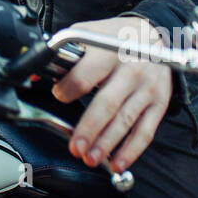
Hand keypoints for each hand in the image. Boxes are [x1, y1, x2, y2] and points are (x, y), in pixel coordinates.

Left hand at [50, 16, 171, 172]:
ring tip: (90, 158)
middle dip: (89, 128)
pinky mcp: (159, 103)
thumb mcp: (89, 34)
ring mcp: (147, 88)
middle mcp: (131, 70)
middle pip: (107, 103)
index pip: (85, 76)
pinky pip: (145, 131)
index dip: (67, 90)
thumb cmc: (116, 36)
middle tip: (76, 147)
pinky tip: (117, 163)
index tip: (58, 96)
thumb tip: (37, 74)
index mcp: (109, 51)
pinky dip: (131, 150)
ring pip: (126, 120)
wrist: (155, 34)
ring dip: (107, 143)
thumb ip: (66, 54)